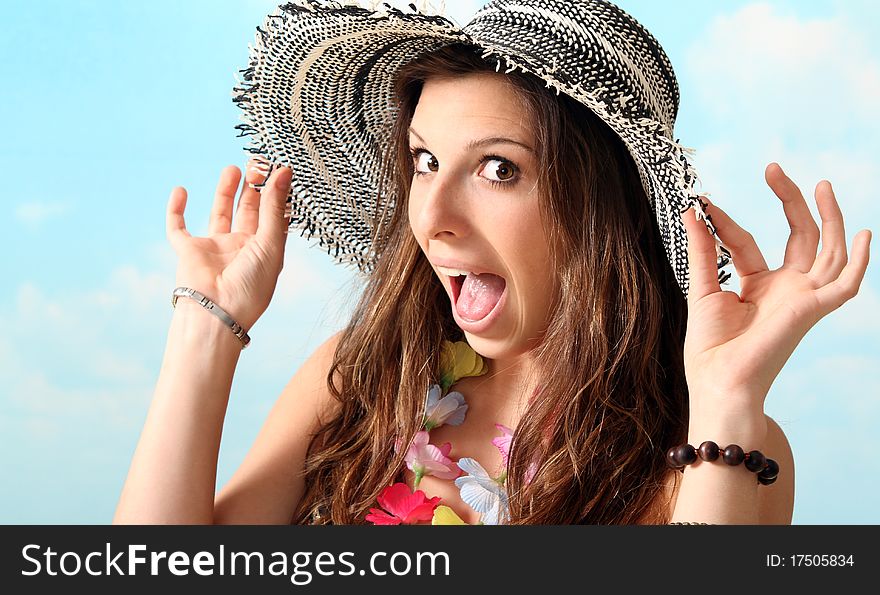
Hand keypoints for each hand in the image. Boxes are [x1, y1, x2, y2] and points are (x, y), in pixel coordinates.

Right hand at [165, 162, 291, 330]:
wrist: (216, 314)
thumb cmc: (250, 287)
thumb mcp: (270, 243)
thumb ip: (275, 206)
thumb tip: (285, 170)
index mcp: (265, 250)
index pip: (273, 216)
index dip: (276, 194)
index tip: (280, 169)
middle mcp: (241, 248)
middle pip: (249, 210)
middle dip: (253, 187)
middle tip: (257, 162)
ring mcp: (214, 249)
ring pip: (220, 213)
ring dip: (226, 191)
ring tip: (233, 168)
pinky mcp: (188, 252)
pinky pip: (178, 228)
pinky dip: (176, 210)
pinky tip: (181, 190)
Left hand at [681, 163, 870, 416]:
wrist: (719, 381)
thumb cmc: (709, 347)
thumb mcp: (702, 289)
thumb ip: (703, 250)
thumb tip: (693, 211)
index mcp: (758, 286)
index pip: (749, 242)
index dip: (727, 221)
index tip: (704, 204)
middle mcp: (785, 289)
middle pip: (798, 236)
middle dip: (789, 201)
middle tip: (773, 168)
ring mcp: (802, 298)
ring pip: (827, 250)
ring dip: (828, 217)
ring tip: (821, 184)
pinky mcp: (813, 309)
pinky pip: (847, 285)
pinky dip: (860, 262)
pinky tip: (864, 234)